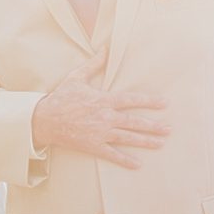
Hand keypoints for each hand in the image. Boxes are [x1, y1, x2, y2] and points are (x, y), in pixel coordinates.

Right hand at [31, 47, 168, 168]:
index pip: (131, 100)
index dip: (149, 101)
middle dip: (153, 126)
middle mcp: (105, 117)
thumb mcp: (77, 77)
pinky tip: (138, 164)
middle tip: (169, 128)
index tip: (165, 103)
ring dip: (146, 141)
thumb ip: (94, 64)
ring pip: (128, 138)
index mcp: (104, 100)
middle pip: (135, 122)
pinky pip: (112, 154)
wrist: (44, 120)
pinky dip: (125, 160)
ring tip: (161, 143)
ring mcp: (100, 133)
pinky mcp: (93, 146)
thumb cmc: (61, 97)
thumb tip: (105, 48)